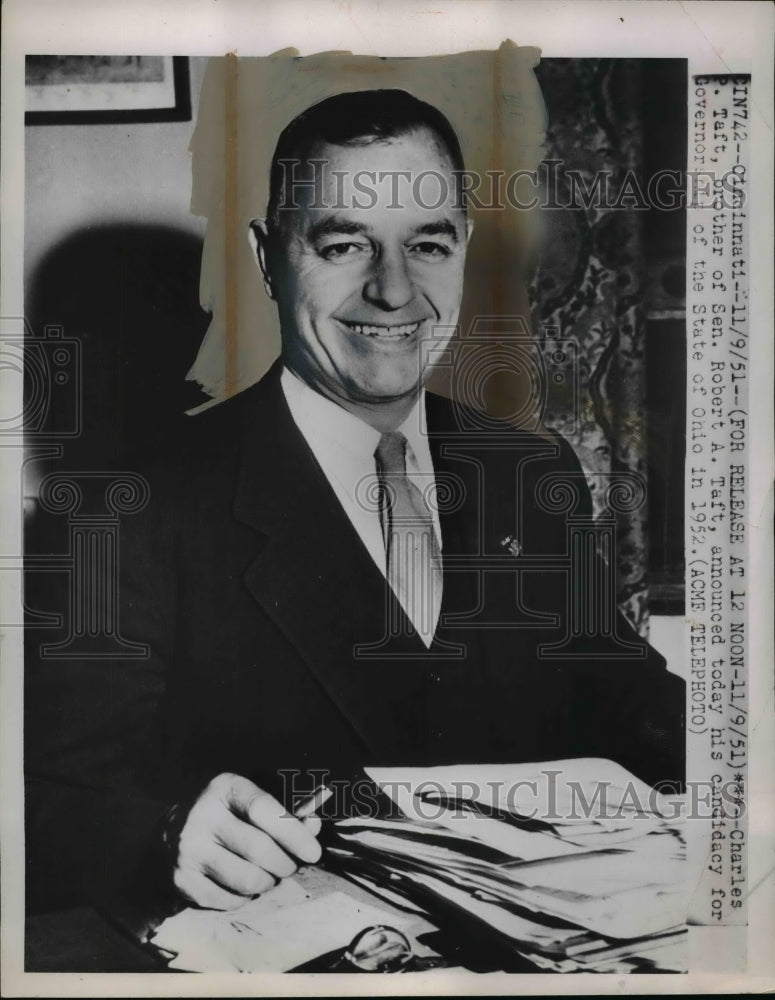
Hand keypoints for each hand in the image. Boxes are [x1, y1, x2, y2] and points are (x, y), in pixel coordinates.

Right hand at [171, 772, 321, 909]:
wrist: (172, 830)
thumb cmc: (227, 814)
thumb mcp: (250, 800)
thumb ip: (285, 813)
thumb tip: (313, 828)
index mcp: (224, 788)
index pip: (263, 809)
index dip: (293, 832)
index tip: (313, 852)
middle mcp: (203, 816)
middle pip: (258, 849)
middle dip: (285, 864)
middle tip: (290, 866)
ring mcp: (189, 850)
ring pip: (246, 880)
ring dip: (267, 882)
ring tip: (267, 874)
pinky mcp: (183, 880)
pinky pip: (229, 901)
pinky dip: (245, 897)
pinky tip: (242, 883)